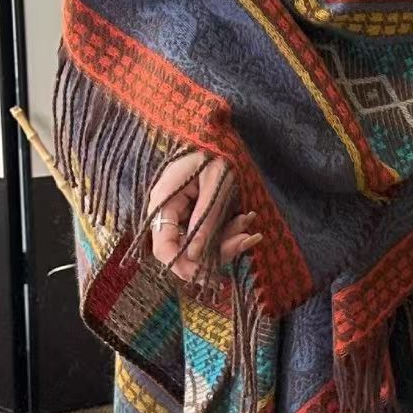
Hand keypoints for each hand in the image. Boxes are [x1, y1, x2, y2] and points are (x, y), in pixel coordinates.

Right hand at [146, 151, 261, 284]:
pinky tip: (247, 220)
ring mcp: (182, 215)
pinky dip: (229, 231)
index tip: (206, 275)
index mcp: (163, 203)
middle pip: (185, 250)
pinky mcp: (195, 215)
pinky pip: (209, 233)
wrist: (218, 137)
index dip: (182, 265)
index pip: (163, 247)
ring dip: (228, 240)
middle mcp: (169, 213)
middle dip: (217, 251)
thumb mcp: (215, 186)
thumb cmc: (215, 154)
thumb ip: (205, 220)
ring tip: (249, 224)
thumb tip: (195, 256)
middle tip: (245, 241)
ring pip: (201, 244)